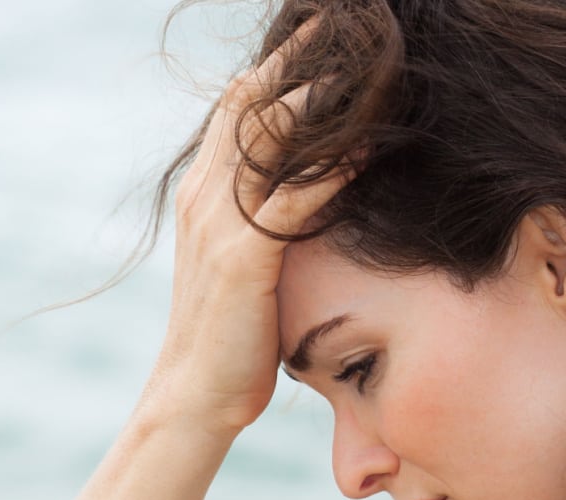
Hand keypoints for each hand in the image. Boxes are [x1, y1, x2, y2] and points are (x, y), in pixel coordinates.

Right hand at [143, 17, 357, 437]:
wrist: (194, 397)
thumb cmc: (230, 339)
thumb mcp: (242, 266)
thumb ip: (263, 222)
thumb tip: (310, 196)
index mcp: (203, 194)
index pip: (238, 107)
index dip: (278, 67)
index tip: (320, 39)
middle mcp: (205, 196)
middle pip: (250, 101)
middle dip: (298, 60)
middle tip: (345, 28)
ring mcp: (220, 225)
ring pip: (271, 138)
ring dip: (322, 98)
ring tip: (370, 67)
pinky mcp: (244, 259)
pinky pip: (294, 198)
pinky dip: (335, 167)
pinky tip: (371, 147)